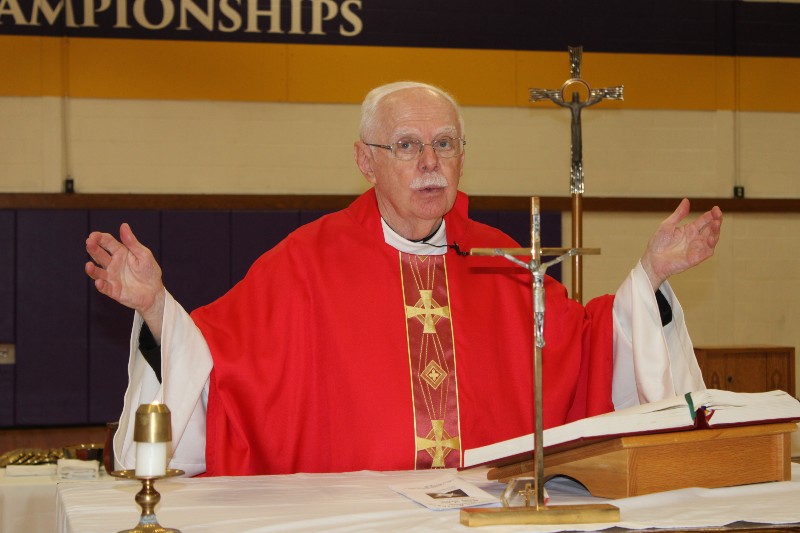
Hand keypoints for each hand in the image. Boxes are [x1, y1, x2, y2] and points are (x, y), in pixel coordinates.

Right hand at [85, 223, 164, 337]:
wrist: (155, 292)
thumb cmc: (150, 272)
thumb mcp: (144, 255)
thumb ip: (132, 242)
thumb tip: (123, 225)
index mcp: (121, 253)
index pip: (107, 242)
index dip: (99, 238)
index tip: (93, 235)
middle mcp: (113, 264)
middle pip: (99, 255)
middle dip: (93, 248)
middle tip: (89, 243)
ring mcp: (112, 277)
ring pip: (98, 272)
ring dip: (92, 269)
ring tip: (88, 265)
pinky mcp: (113, 290)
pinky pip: (105, 288)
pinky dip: (101, 285)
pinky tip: (99, 282)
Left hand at [640, 199, 722, 289]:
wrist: (652, 260)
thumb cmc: (658, 243)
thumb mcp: (667, 225)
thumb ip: (678, 214)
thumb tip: (686, 200)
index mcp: (690, 229)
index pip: (705, 220)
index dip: (712, 214)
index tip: (716, 208)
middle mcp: (696, 238)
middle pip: (711, 228)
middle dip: (717, 221)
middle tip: (718, 215)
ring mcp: (697, 248)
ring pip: (712, 239)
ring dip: (716, 232)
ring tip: (716, 224)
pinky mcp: (696, 258)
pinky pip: (707, 251)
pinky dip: (710, 245)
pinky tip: (710, 238)